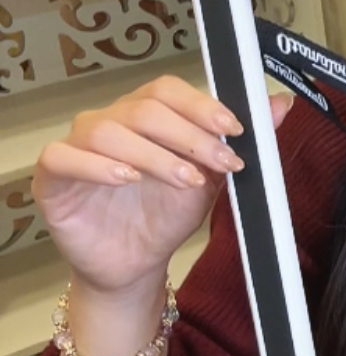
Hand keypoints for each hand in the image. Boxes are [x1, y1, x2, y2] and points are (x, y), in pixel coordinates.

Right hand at [32, 75, 294, 294]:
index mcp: (146, 115)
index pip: (168, 91)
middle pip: (143, 108)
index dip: (200, 106)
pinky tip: (125, 178)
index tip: (233, 130)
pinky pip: (63, 157)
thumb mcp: (211, 180)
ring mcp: (78, 147)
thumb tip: (281, 105)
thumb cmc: (164, 216)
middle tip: (218, 165)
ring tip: (182, 180)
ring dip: (152, 154)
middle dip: (187, 135)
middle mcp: (110, 122)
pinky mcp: (53, 177)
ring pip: (107, 130)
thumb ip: (240, 142)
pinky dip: (95, 165)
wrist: (135, 264)